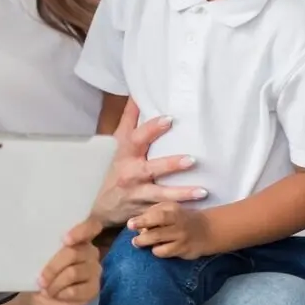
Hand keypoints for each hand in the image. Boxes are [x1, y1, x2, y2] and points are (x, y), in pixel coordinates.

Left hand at [27, 217, 103, 304]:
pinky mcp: (94, 289)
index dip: (81, 231)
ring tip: (45, 289)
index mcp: (79, 238)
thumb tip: (35, 242)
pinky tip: (56, 295)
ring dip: (54, 283)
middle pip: (73, 253)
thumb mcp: (42, 258)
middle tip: (40, 280)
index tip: (65, 240)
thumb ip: (46, 248)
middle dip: (52, 268)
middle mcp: (90, 252)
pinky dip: (61, 294)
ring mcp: (94, 270)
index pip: (91, 226)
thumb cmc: (43, 272)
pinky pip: (75, 290)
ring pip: (72, 273)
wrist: (43, 298)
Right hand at [91, 98, 206, 226]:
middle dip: (170, 164)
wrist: (101, 207)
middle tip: (192, 159)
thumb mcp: (118, 143)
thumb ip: (129, 119)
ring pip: (160, 194)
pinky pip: (163, 211)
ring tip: (202, 191)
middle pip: (150, 168)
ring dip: (180, 194)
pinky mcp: (145, 211)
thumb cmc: (116, 167)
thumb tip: (137, 94)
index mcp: (126, 154)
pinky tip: (198, 210)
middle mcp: (130, 173)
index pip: (137, 138)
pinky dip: (178, 211)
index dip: (151, 129)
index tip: (169, 119)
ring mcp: (138, 194)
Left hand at [128, 202, 212, 258]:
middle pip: (157, 233)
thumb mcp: (169, 208)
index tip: (130, 224)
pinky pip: (165, 253)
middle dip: (142, 237)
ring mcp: (182, 239)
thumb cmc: (180, 217)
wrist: (207, 229)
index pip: (157, 216)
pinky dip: (157, 251)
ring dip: (146, 245)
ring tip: (138, 243)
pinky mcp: (184, 251)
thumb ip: (153, 212)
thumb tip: (138, 225)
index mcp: (173, 211)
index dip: (142, 220)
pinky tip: (155, 248)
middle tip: (133, 240)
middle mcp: (179, 225)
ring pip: (159, 246)